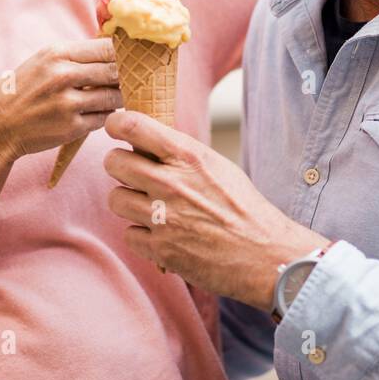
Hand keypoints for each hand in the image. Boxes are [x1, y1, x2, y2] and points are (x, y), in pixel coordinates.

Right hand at [0, 39, 120, 196]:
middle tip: (130, 79)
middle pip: (114, 71)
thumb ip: (77, 56)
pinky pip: (104, 118)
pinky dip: (105, 116)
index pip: (107, 48)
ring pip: (113, 96)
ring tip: (112, 96)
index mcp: (57, 54)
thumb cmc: (26, 89)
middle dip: (125, 76)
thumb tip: (116, 51)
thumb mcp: (44, 61)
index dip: (123, 54)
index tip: (130, 59)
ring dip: (117, 97)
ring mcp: (68, 103)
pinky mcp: (72, 127)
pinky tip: (95, 113)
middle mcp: (63, 75)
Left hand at [103, 110, 326, 309]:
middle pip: (113, 162)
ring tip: (149, 207)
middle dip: (120, 166)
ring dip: (128, 203)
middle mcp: (170, 182)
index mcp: (187, 155)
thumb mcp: (217, 166)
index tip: (116, 128)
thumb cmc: (244, 208)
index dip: (116, 124)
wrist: (265, 255)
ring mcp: (162, 217)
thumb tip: (146, 144)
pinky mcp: (160, 250)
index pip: (132, 125)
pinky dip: (142, 236)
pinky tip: (162, 234)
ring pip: (115, 199)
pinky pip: (128, 234)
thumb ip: (180, 154)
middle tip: (132, 174)